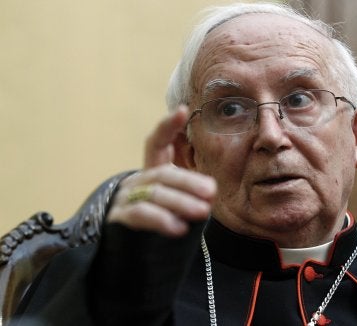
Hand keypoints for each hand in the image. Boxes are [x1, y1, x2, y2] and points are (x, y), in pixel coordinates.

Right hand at [107, 106, 215, 236]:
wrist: (129, 246)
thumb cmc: (160, 216)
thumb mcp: (176, 199)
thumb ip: (190, 191)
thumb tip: (210, 191)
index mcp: (151, 170)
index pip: (157, 142)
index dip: (168, 126)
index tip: (184, 110)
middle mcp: (136, 180)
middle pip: (163, 173)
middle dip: (188, 182)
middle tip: (211, 192)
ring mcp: (125, 197)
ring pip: (154, 194)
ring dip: (180, 202)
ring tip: (203, 211)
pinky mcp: (118, 218)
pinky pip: (140, 215)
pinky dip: (161, 220)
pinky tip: (180, 228)